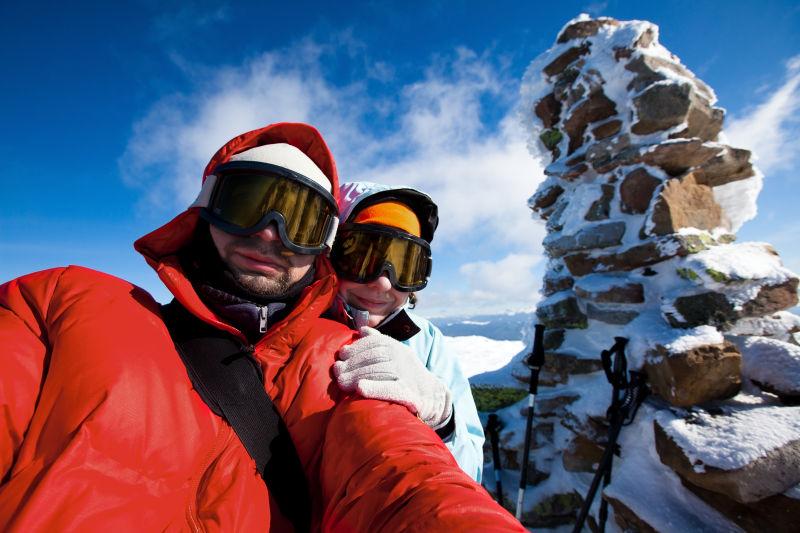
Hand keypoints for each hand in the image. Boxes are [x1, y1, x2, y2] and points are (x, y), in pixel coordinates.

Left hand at [334, 327, 452, 428]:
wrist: (434, 398)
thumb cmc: (408, 376)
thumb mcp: (397, 355)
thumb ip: (381, 342)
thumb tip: (362, 330)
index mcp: (399, 349)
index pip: (376, 342)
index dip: (357, 347)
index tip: (342, 354)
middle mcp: (404, 359)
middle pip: (375, 357)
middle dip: (353, 363)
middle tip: (337, 372)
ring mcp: (408, 376)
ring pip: (380, 372)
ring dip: (358, 376)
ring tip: (342, 383)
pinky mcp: (411, 395)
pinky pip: (391, 389)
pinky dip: (375, 388)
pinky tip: (360, 389)